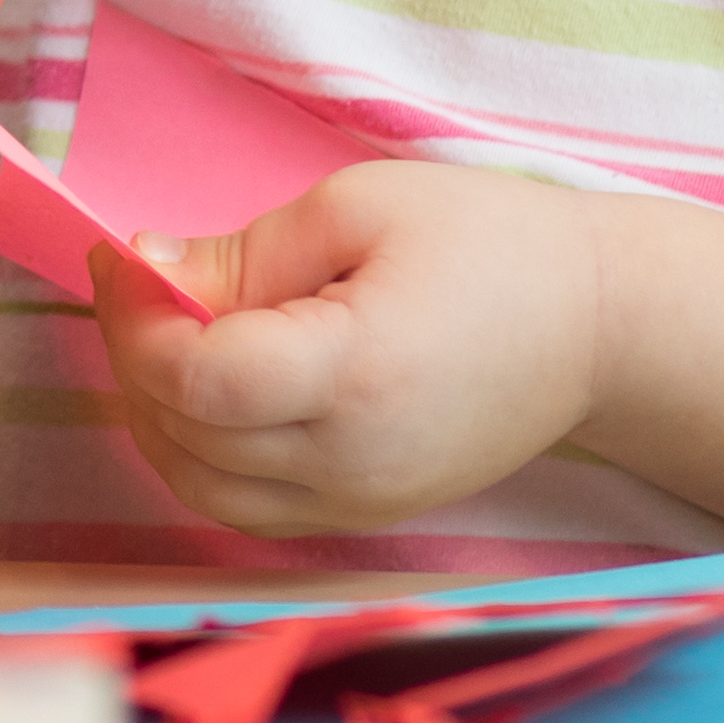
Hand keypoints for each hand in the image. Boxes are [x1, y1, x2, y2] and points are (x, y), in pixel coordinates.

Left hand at [99, 161, 602, 539]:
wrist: (602, 329)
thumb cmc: (493, 245)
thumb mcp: (364, 207)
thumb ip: (246, 250)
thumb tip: (146, 268)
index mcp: (355, 375)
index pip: (197, 381)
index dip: (134, 321)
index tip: (122, 257)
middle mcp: (353, 461)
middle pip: (187, 438)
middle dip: (134, 357)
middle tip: (135, 283)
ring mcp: (361, 502)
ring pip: (203, 489)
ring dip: (157, 416)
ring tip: (164, 335)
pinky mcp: (368, 515)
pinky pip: (247, 508)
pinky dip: (201, 455)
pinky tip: (208, 390)